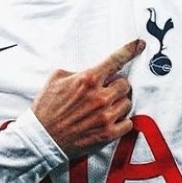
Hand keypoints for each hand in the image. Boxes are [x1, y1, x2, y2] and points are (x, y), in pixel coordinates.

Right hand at [32, 39, 144, 158]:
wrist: (41, 138)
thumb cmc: (46, 107)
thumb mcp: (56, 79)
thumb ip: (78, 71)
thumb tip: (93, 71)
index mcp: (88, 79)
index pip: (115, 60)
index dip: (130, 50)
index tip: (140, 44)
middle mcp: (99, 97)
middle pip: (125, 84)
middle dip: (117, 86)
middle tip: (105, 92)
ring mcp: (105, 116)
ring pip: (127, 103)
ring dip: (118, 104)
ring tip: (104, 108)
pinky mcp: (107, 134)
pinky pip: (128, 123)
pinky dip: (121, 121)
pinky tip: (108, 120)